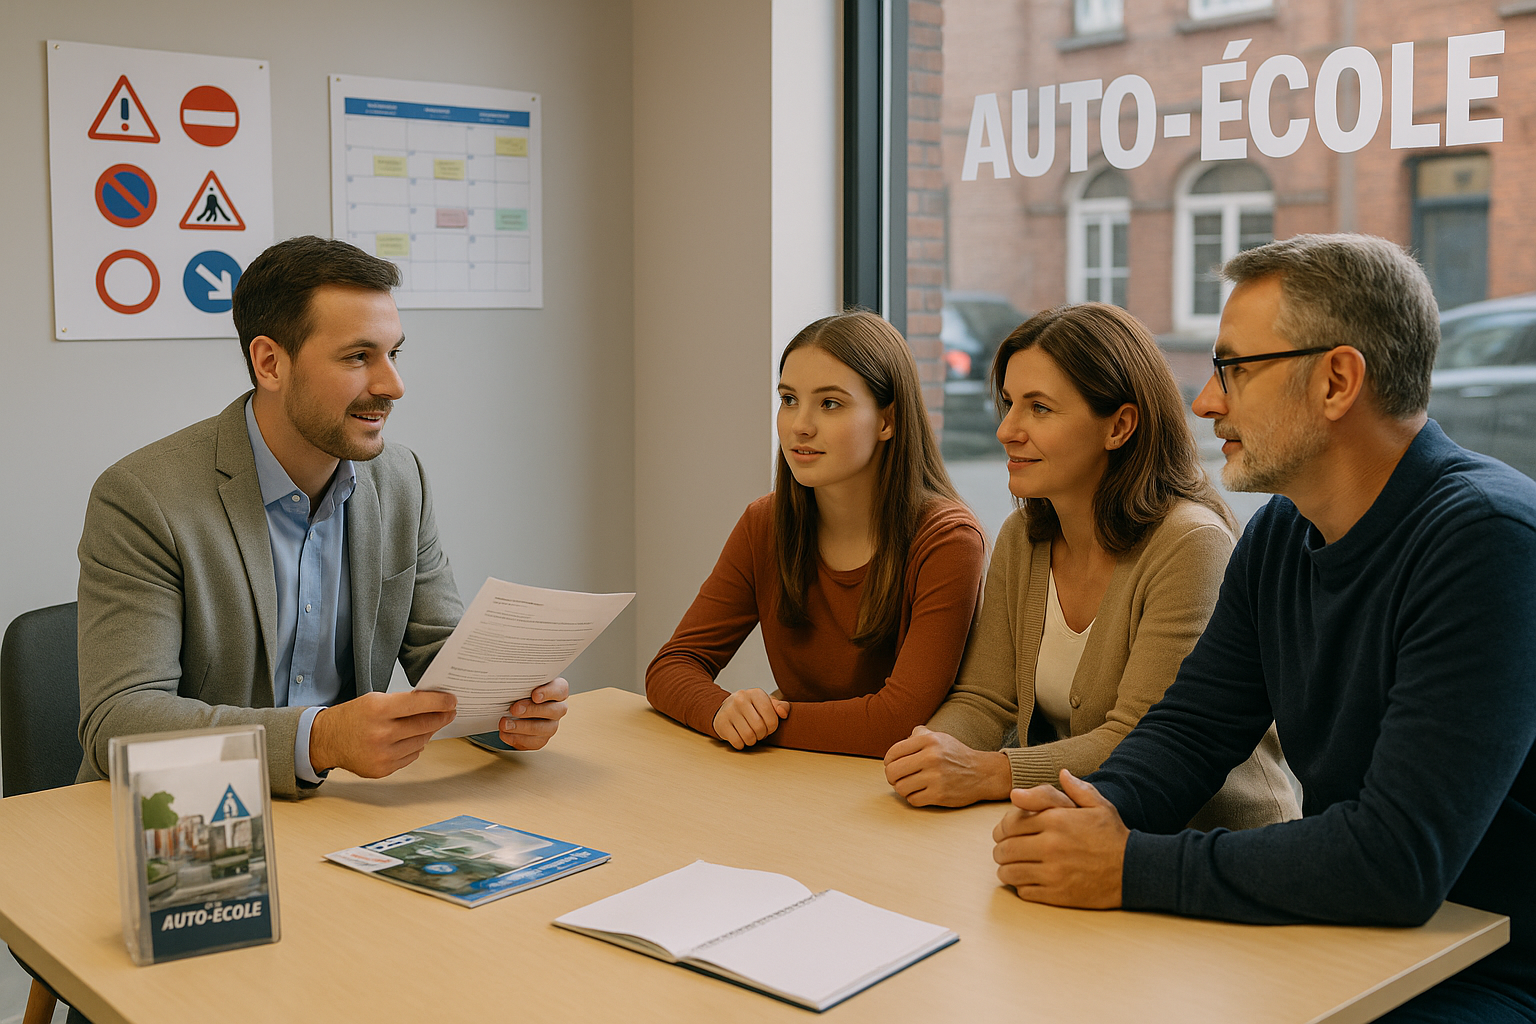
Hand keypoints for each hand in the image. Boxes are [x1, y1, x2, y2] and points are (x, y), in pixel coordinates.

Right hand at [309, 690, 457, 777]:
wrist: (327, 740)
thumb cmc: (353, 717)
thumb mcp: (375, 700)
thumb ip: (403, 702)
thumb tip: (435, 704)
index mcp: (378, 710)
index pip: (419, 704)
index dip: (440, 702)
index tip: (452, 701)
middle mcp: (380, 733)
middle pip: (425, 725)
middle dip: (441, 717)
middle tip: (449, 711)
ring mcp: (382, 754)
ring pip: (421, 742)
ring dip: (427, 732)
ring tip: (424, 724)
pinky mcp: (382, 769)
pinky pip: (411, 756)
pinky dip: (413, 747)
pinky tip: (406, 740)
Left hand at [499, 677, 569, 749]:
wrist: (516, 708)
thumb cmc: (523, 692)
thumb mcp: (524, 683)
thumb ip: (522, 681)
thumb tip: (507, 679)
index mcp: (557, 691)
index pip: (560, 690)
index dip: (549, 693)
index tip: (534, 695)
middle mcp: (558, 709)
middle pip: (553, 710)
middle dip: (532, 710)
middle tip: (515, 709)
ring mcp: (551, 725)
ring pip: (543, 729)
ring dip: (522, 727)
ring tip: (505, 724)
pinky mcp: (541, 739)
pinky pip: (534, 742)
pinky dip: (517, 739)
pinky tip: (505, 734)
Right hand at [712, 688, 789, 748]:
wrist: (727, 708)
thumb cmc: (752, 708)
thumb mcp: (768, 704)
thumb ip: (781, 707)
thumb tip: (783, 713)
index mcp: (756, 693)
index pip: (772, 718)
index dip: (772, 728)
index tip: (768, 726)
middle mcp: (741, 699)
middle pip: (759, 728)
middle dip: (762, 735)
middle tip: (759, 732)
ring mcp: (729, 710)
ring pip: (748, 736)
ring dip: (752, 741)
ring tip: (750, 734)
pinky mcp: (721, 722)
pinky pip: (737, 741)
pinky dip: (741, 744)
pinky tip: (740, 737)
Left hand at [883, 726, 1011, 806]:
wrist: (983, 773)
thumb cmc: (956, 755)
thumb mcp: (939, 737)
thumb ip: (918, 735)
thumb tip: (901, 742)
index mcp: (929, 740)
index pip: (893, 753)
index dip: (889, 762)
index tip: (892, 765)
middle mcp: (931, 757)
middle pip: (892, 772)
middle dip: (892, 777)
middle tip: (898, 778)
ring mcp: (936, 777)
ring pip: (900, 788)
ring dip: (903, 788)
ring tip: (911, 785)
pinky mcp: (940, 795)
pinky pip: (912, 800)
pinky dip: (914, 798)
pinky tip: (921, 792)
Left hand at [991, 769, 1128, 907]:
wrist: (1133, 870)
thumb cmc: (1112, 836)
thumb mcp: (1098, 805)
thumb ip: (1075, 788)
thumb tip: (1060, 773)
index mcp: (1056, 820)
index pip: (1010, 824)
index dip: (1001, 830)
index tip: (1003, 834)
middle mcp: (1051, 845)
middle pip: (1005, 849)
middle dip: (1000, 850)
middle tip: (1003, 852)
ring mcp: (1053, 872)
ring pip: (1009, 872)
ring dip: (1006, 870)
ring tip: (1011, 867)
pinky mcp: (1057, 894)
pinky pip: (1024, 891)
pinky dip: (1020, 886)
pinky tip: (1027, 881)